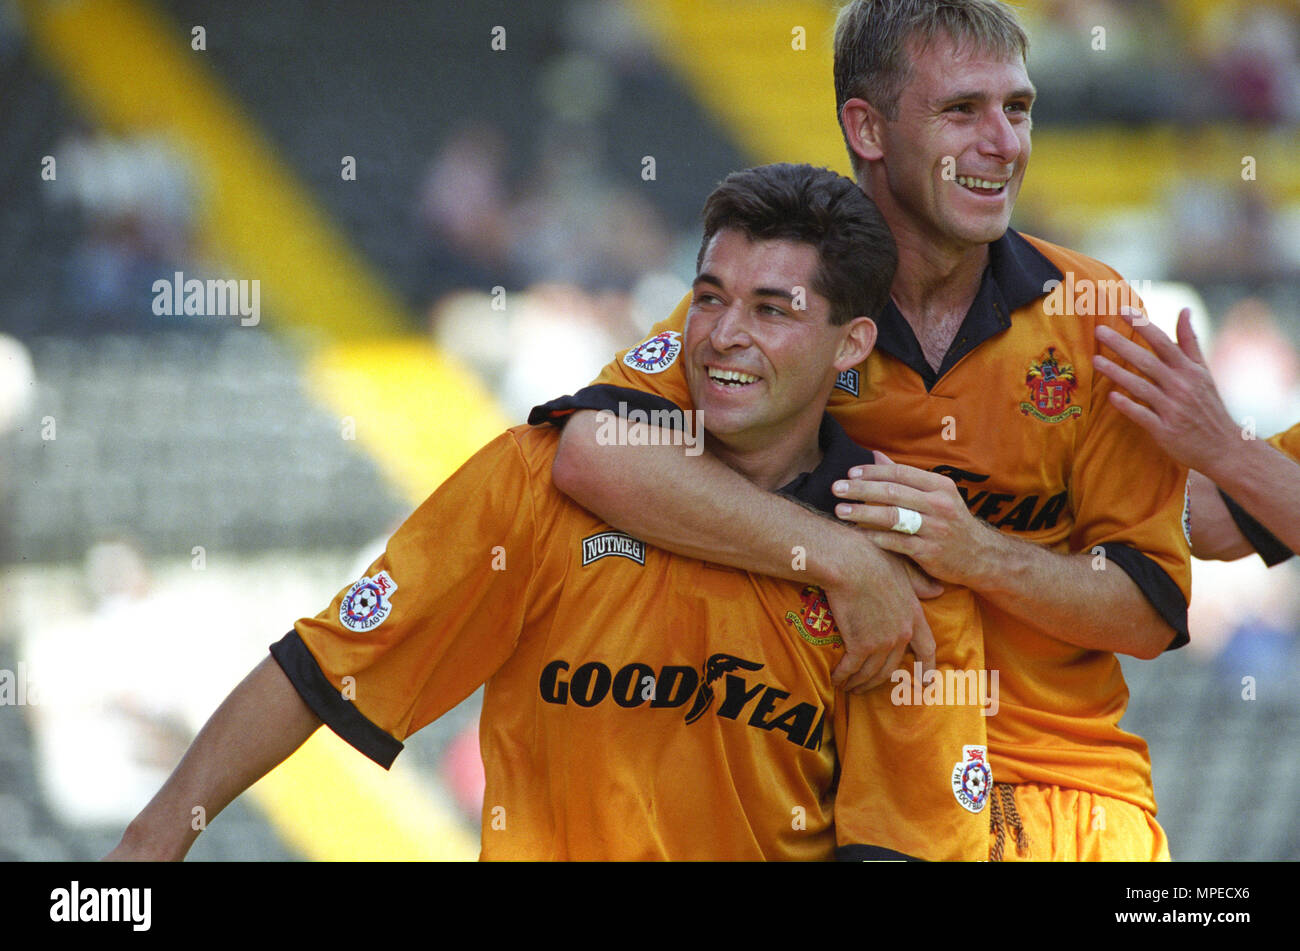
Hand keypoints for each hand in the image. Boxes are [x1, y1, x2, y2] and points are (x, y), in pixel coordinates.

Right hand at [824, 543, 936, 693]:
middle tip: (865, 686)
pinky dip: (843, 676)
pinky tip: (836, 678)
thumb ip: (919, 583)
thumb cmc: (872, 558)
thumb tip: (938, 590)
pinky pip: (851, 669)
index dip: (928, 668)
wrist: (846, 563)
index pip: (927, 648)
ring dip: (858, 683)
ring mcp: (881, 642)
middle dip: (877, 681)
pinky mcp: (859, 645)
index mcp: (913, 615)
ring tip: (848, 686)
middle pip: (892, 668)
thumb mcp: (902, 569)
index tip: (926, 683)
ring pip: (871, 673)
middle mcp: (901, 633)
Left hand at [830, 451, 996, 587]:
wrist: (981, 556)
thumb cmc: (951, 522)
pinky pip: (896, 543)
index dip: (873, 472)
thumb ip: (906, 477)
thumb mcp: (937, 495)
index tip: (850, 473)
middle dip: (861, 489)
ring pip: (892, 517)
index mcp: (940, 487)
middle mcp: (939, 505)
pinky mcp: (930, 552)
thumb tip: (875, 454)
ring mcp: (935, 529)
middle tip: (836, 488)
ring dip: (862, 512)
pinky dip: (875, 538)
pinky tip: (857, 535)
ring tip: (840, 511)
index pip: (900, 473)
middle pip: (892, 492)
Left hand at [1093, 308, 1240, 475]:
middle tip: (1099, 330)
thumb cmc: (1208, 406)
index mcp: (1189, 370)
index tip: (1122, 310)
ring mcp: (1173, 409)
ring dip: (1117, 373)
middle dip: (1122, 345)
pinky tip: (1111, 397)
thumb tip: (1184, 310)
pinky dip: (1128, 406)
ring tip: (1095, 361)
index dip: (1143, 325)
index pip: (1163, 342)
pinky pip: (1143, 415)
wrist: (1224, 447)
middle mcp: (1181, 386)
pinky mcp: (1166, 430)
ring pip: (1141, 386)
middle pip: (1147, 361)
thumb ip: (1189, 342)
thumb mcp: (1203, 372)